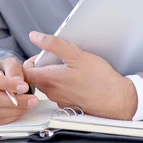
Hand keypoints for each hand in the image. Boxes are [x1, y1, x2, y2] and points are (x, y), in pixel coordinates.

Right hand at [0, 57, 38, 124]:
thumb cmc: (1, 72)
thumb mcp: (9, 64)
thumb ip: (14, 70)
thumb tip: (18, 82)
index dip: (7, 84)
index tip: (24, 87)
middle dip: (15, 101)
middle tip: (32, 99)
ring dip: (15, 110)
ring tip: (28, 104)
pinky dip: (10, 118)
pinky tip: (19, 111)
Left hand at [23, 32, 137, 119]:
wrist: (117, 100)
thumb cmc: (100, 79)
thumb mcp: (77, 54)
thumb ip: (54, 44)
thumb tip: (35, 37)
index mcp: (50, 79)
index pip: (25, 73)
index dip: (28, 63)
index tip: (39, 56)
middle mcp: (52, 93)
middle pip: (36, 79)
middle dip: (42, 67)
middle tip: (55, 58)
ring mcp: (60, 100)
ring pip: (48, 86)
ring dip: (53, 76)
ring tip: (68, 67)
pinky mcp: (70, 105)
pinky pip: (59, 93)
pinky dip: (63, 85)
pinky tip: (76, 79)